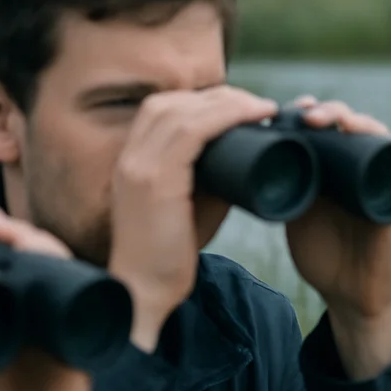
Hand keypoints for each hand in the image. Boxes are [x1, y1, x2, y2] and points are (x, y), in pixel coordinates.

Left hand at [0, 205, 96, 390]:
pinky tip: (41, 258)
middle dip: (5, 228)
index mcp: (8, 307)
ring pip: (56, 263)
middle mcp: (39, 307)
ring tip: (1, 231)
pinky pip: (82, 294)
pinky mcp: (82, 341)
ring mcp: (62, 321)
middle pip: (30, 249)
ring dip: (32, 241)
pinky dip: (63, 271)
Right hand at [108, 84, 278, 351]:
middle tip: (254, 105)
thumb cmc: (169, 258)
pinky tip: (252, 116)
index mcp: (131, 161)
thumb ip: (211, 180)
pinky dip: (225, 117)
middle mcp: (129, 157)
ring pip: (183, 111)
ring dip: (226, 102)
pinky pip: (192, 131)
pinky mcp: (154, 181)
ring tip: (261, 109)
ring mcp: (138, 167)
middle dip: (216, 96)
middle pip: (171, 102)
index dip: (201, 102)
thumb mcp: (192, 209)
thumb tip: (246, 158)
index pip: (161, 110)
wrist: (144, 294)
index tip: (237, 108)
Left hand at [283, 96, 390, 379]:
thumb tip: (249, 168)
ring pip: (373, 134)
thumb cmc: (324, 259)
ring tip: (333, 119)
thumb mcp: (296, 219)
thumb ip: (282, 195)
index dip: (306, 112)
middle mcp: (357, 170)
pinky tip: (366, 132)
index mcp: (331, 172)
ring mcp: (378, 181)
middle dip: (327, 111)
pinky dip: (382, 143)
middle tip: (304, 112)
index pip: (323, 130)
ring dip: (354, 120)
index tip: (283, 109)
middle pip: (347, 124)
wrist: (352, 297)